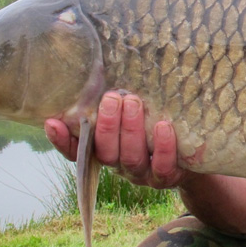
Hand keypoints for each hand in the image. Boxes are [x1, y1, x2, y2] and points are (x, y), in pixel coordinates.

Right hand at [44, 92, 185, 188]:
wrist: (193, 157)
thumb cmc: (155, 128)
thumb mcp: (135, 115)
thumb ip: (118, 102)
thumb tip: (102, 69)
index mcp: (106, 150)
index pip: (77, 151)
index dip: (63, 140)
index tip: (52, 122)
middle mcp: (119, 165)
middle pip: (105, 151)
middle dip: (107, 124)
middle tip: (112, 97)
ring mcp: (142, 174)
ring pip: (130, 157)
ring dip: (131, 129)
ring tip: (134, 103)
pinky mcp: (167, 177)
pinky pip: (162, 166)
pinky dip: (162, 146)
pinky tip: (163, 126)